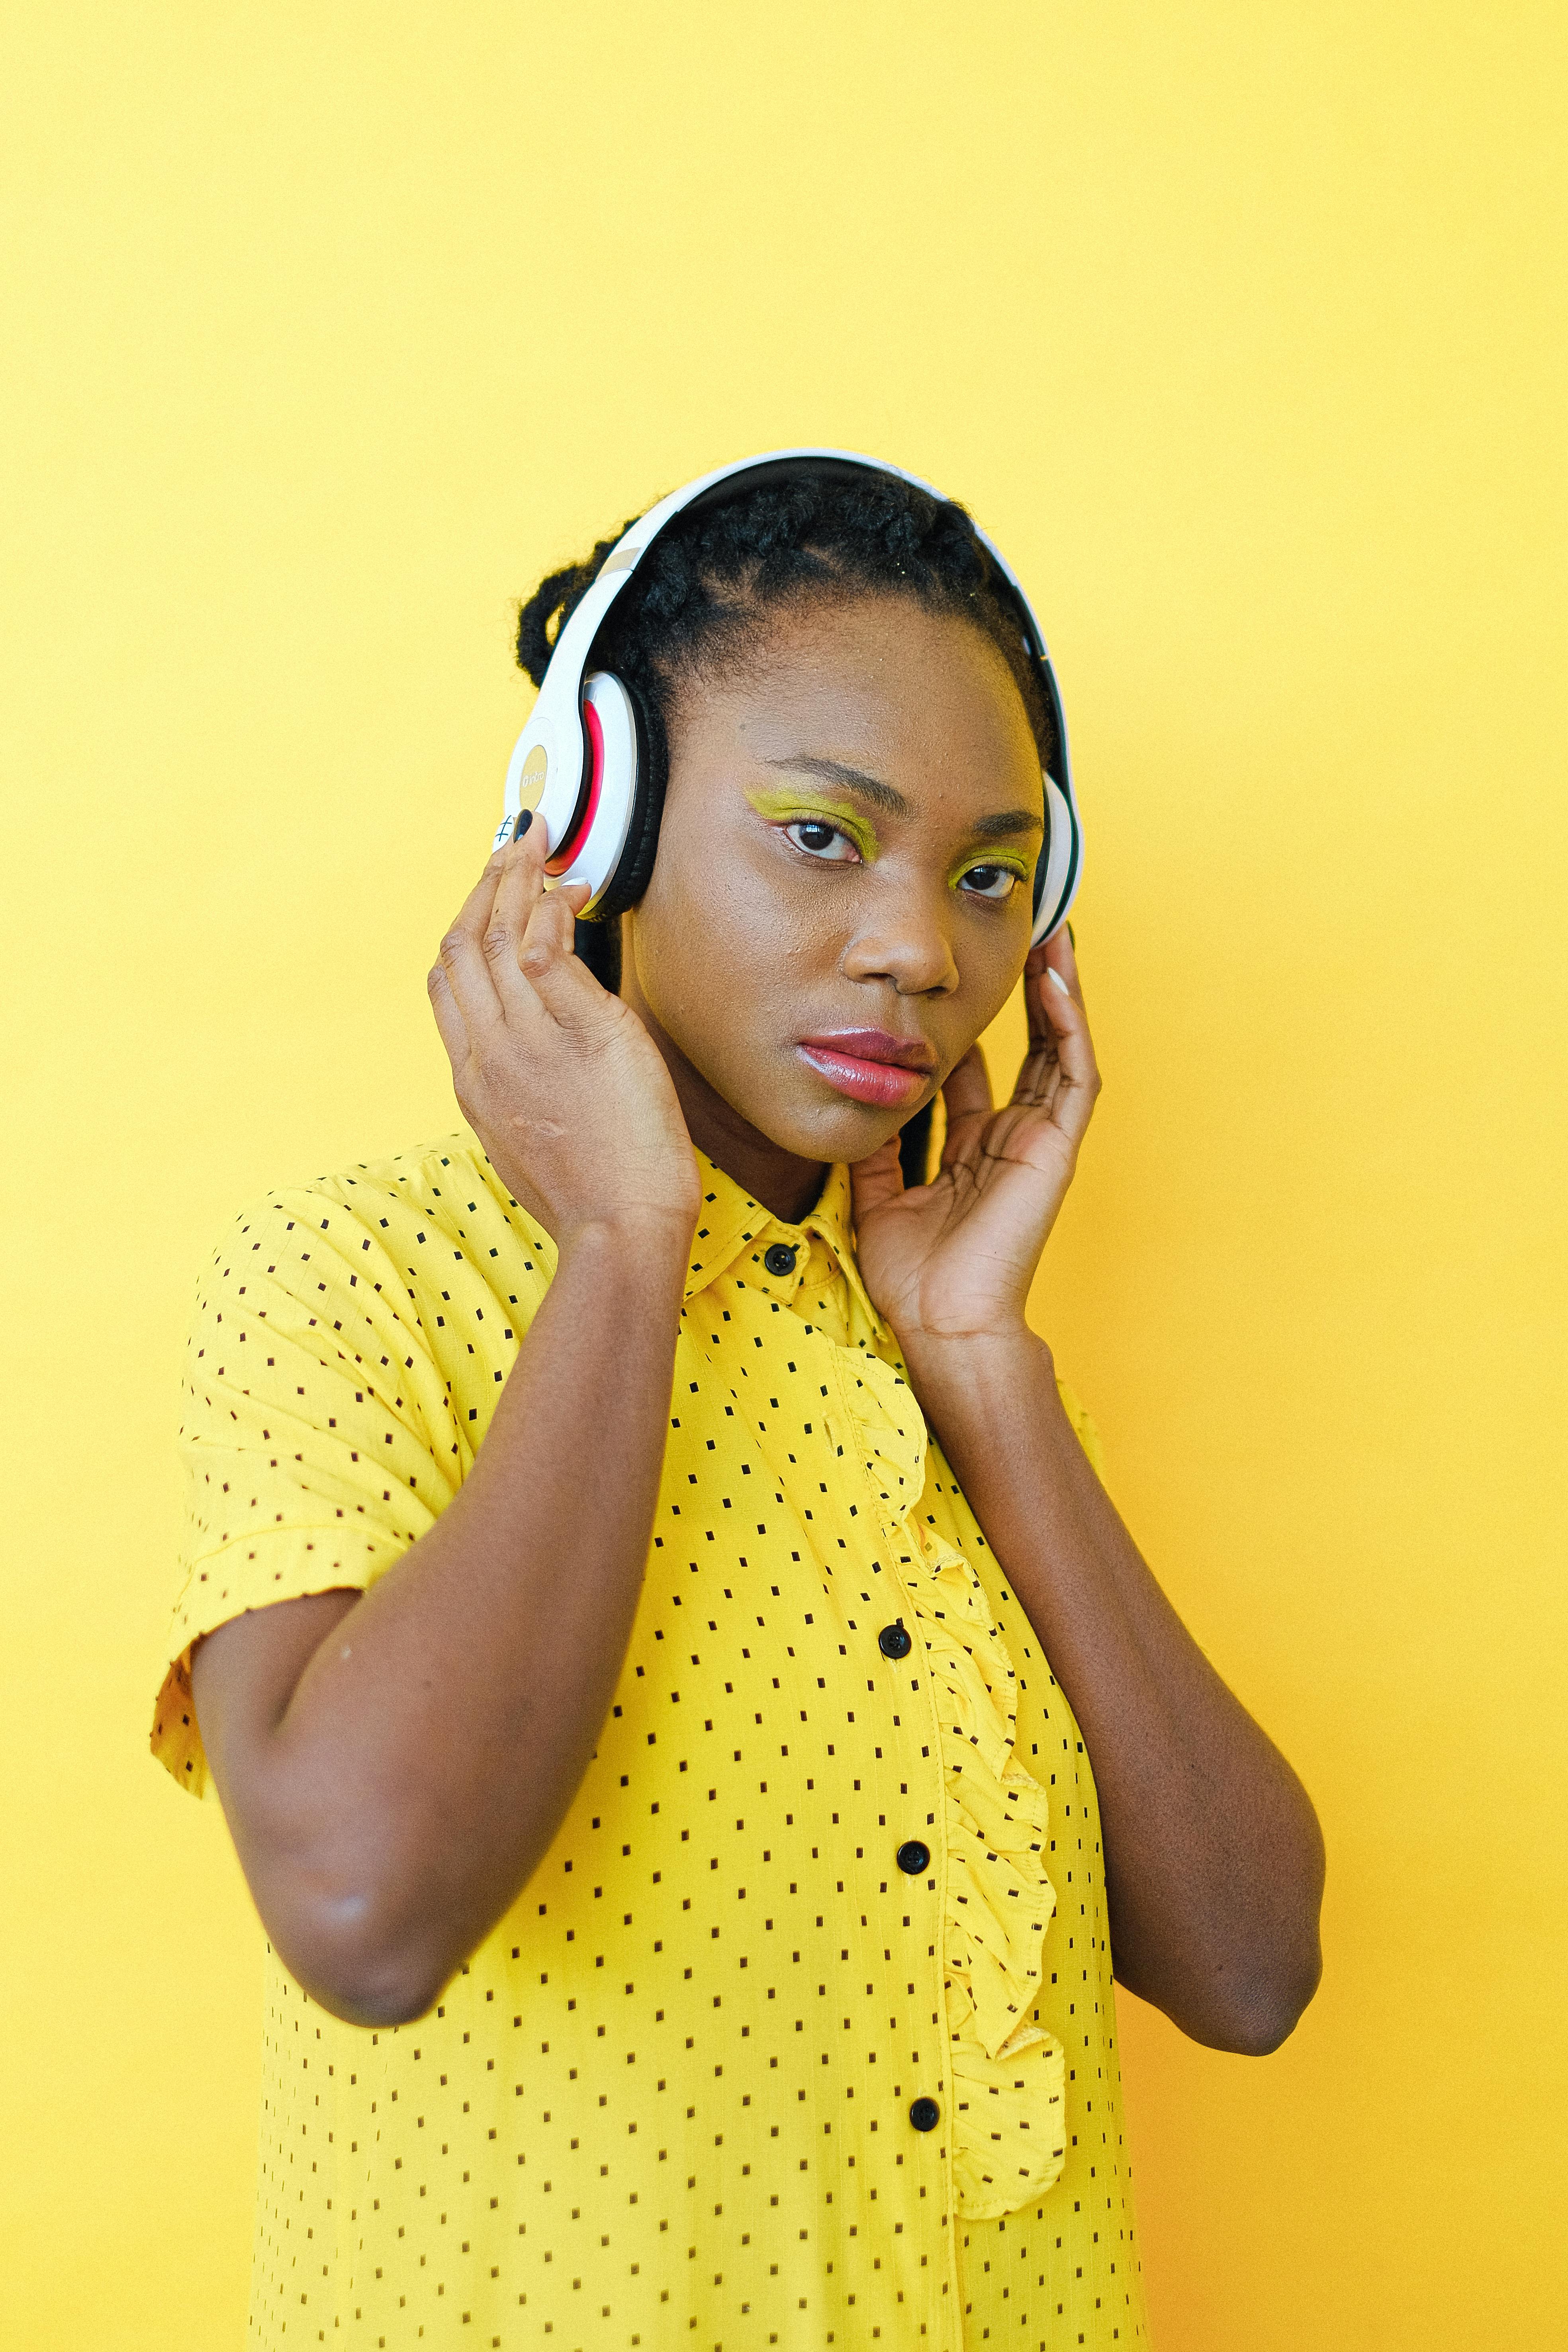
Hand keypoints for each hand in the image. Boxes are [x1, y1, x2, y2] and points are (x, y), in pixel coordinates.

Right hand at [427, 821, 700, 1251]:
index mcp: (475, 1083)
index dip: (462, 928)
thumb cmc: (596, 1198)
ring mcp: (527, 1043)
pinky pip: (544, 951)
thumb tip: (546, 1056)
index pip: (446, 986)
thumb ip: (528, 1089)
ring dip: (515, 879)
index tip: (490, 898)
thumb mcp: (537, 1140)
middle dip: (483, 887)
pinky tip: (569, 891)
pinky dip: (549, 910)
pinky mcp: (579, 1033)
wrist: (619, 1231)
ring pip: (496, 937)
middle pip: (460, 948)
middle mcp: (488, 1055)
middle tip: (513, 845)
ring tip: (538, 844)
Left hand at [850, 928, 1099, 1347]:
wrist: (940, 1323)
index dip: (974, 1025)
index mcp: (973, 1149)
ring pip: (1058, 1047)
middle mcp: (1011, 1138)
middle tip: (1020, 933)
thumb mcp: (877, 1192)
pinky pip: (1072, 1072)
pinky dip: (1067, 1023)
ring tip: (1052, 934)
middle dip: (1026, 992)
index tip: (957, 981)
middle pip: (1028, 1047)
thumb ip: (877, 1141)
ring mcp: (1038, 1140)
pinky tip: (1056, 979)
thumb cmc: (911, 1277)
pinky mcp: (1055, 1145)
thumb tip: (861, 1088)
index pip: (982, 1071)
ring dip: (1058, 991)